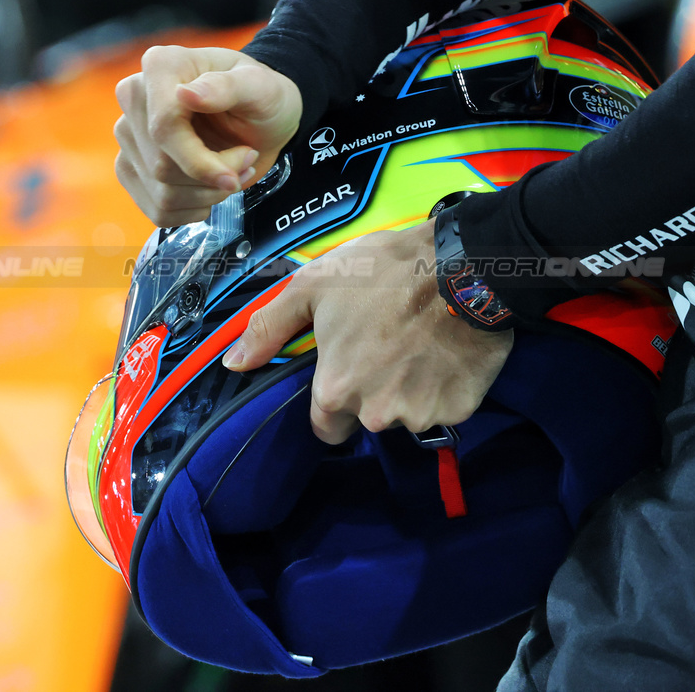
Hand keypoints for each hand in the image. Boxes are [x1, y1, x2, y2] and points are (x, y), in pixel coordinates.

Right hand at [115, 46, 302, 225]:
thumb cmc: (262, 96)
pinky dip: (193, 209)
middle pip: (162, 166)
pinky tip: (211, 189)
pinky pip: (157, 209)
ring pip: (161, 192)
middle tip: (246, 160)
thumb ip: (227, 87)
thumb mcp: (260, 86)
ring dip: (207, 195)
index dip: (198, 162)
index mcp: (161, 67)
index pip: (163, 128)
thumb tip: (187, 94)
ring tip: (233, 172)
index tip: (232, 177)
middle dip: (212, 177)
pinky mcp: (132, 168)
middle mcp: (135, 99)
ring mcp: (129, 135)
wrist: (261, 119)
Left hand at [222, 222, 514, 443]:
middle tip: (388, 347)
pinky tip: (446, 351)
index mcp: (337, 390)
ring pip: (408, 414)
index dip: (335, 400)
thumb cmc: (382, 272)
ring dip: (411, 389)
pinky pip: (446, 406)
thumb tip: (233, 365)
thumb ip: (270, 328)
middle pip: (369, 419)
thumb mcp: (315, 286)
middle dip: (375, 393)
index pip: (326, 428)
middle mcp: (376, 413)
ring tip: (420, 344)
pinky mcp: (461, 408)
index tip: (349, 371)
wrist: (462, 266)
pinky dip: (446, 386)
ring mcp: (422, 414)